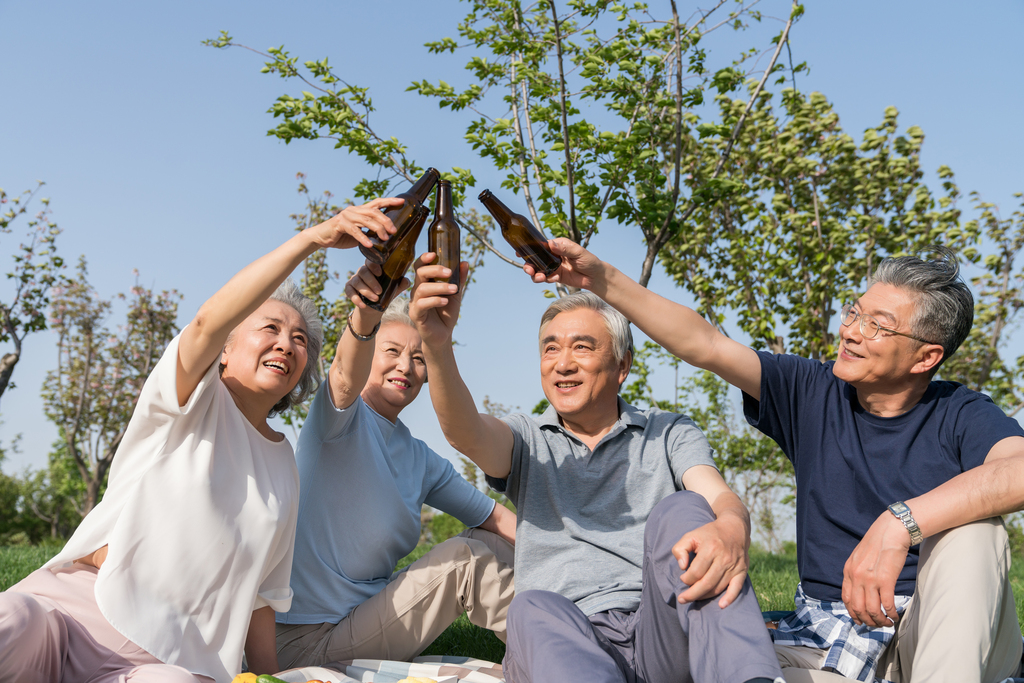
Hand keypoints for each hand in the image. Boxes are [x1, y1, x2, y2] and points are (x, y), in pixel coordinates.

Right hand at [307, 197, 404, 250]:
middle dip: (386, 220)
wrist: (321, 238)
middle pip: (374, 211)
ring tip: (385, 238)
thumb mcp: (359, 233)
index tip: (402, 202)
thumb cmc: (342, 236)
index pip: (377, 203)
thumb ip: (370, 232)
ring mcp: (346, 216)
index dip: (389, 201)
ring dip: (378, 229)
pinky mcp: (340, 224)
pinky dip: (363, 238)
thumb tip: (386, 239)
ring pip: (366, 220)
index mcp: (360, 210)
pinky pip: (354, 230)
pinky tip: (369, 245)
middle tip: (394, 231)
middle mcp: (354, 210)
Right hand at [344, 261, 408, 308]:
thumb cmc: (383, 294)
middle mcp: (362, 272)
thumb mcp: (392, 290)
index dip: (374, 265)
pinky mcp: (348, 289)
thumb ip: (399, 285)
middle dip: (372, 281)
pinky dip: (356, 299)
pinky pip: (349, 292)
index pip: (371, 261)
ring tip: (375, 299)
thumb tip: (406, 280)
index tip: (380, 272)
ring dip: (366, 291)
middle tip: (380, 291)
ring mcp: (354, 280)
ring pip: (356, 282)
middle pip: (363, 271)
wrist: (373, 308)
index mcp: (373, 268)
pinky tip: (363, 305)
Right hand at [408, 252, 466, 346]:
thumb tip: (464, 263)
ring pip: (422, 289)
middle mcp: (417, 291)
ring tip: (454, 289)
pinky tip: (445, 301)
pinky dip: (434, 300)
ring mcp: (415, 302)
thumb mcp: (455, 294)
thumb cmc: (446, 313)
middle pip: (420, 273)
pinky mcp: (416, 315)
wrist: (443, 334)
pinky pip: (422, 304)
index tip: (434, 254)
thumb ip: (459, 279)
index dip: (424, 259)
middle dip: (435, 270)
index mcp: (425, 283)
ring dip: (440, 287)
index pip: (420, 267)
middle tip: (449, 272)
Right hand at [523, 238, 605, 289]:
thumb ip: (564, 248)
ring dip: (536, 275)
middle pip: (535, 260)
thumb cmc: (589, 261)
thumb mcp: (578, 252)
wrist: (596, 277)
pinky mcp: (556, 277)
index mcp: (557, 246)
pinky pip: (545, 279)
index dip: (528, 249)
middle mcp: (553, 256)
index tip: (520, 252)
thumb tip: (550, 244)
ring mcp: (553, 267)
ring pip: (538, 271)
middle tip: (529, 271)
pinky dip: (547, 280)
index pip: (540, 246)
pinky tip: (555, 279)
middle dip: (529, 265)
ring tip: (541, 278)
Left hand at [673, 516, 748, 607]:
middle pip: (706, 583)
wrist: (734, 529)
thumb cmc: (708, 534)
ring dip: (704, 596)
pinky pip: (737, 588)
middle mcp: (724, 558)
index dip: (686, 579)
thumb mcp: (690, 535)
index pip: (696, 572)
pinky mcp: (742, 571)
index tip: (682, 579)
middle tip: (682, 599)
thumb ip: (680, 549)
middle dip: (692, 594)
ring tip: (694, 598)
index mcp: (711, 548)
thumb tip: (682, 566)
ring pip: (718, 588)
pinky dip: (729, 598)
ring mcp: (734, 566)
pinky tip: (721, 605)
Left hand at [842, 511, 909, 626]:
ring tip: (887, 622)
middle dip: (867, 621)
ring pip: (872, 610)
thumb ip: (856, 573)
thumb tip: (860, 590)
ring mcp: (870, 579)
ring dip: (880, 621)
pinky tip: (895, 615)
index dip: (853, 614)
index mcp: (848, 571)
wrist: (891, 531)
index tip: (861, 620)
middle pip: (858, 608)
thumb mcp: (859, 557)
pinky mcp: (886, 580)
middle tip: (876, 624)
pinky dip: (891, 614)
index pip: (846, 599)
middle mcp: (856, 576)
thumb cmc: (878, 543)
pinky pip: (886, 604)